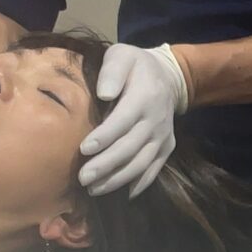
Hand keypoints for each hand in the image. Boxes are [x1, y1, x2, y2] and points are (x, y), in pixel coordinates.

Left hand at [80, 43, 188, 196]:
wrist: (168, 76)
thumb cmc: (135, 66)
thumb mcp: (122, 56)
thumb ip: (112, 71)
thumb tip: (103, 94)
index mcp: (144, 97)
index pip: (123, 120)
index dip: (105, 137)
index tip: (84, 149)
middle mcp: (156, 120)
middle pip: (130, 147)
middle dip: (107, 165)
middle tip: (83, 178)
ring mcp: (163, 136)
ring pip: (141, 163)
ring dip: (118, 179)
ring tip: (94, 190)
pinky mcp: (166, 147)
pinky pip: (154, 169)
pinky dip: (140, 184)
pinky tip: (123, 195)